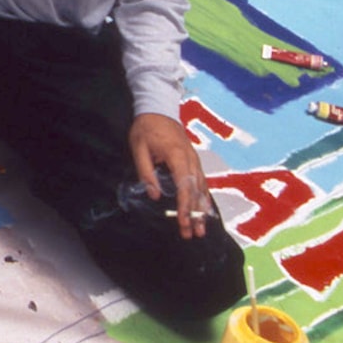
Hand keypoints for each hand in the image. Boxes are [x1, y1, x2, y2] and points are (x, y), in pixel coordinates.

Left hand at [129, 112, 210, 238]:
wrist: (159, 108)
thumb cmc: (146, 128)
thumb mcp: (138, 148)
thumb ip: (146, 172)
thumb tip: (155, 195)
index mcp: (178, 156)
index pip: (184, 186)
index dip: (184, 206)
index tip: (182, 222)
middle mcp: (191, 160)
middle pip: (196, 191)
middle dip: (195, 214)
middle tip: (193, 234)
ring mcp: (195, 160)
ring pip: (203, 188)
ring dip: (202, 210)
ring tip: (202, 229)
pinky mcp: (194, 161)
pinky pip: (202, 182)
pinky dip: (204, 198)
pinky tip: (204, 211)